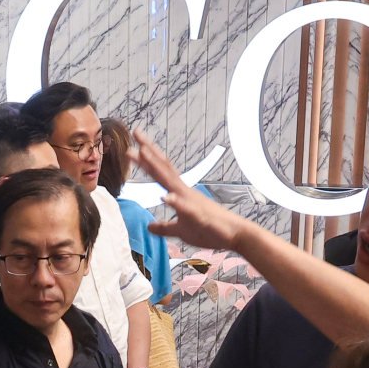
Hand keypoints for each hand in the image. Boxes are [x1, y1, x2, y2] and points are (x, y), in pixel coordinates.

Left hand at [132, 131, 249, 252]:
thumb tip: (149, 226)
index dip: (147, 158)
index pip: (161, 171)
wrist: (235, 235)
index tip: (133, 144)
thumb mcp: (181, 230)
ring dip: (156, 167)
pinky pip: (186, 209)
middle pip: (163, 168)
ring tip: (143, 153)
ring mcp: (191, 202)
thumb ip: (164, 227)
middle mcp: (184, 192)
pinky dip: (175, 202)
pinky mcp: (199, 216)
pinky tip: (165, 197)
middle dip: (148, 151)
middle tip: (135, 132)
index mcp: (179, 193)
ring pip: (171, 181)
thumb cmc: (209, 230)